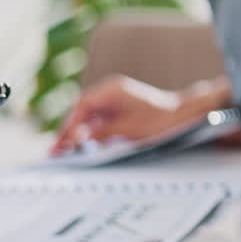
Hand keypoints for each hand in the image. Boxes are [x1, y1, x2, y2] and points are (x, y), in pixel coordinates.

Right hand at [50, 75, 223, 154]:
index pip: (83, 104)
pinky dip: (92, 135)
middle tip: (57, 150)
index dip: (71, 123)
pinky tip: (83, 148)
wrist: (183, 117)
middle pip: (83, 112)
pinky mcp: (120, 112)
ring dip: (79, 135)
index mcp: (112, 89)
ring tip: (65, 152)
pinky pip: (100, 123)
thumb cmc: (160, 119)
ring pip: (90, 119)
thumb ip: (100, 132)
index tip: (63, 140)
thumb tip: (78, 137)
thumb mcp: (126, 129)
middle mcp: (112, 93)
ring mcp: (116, 102)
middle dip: (71, 131)